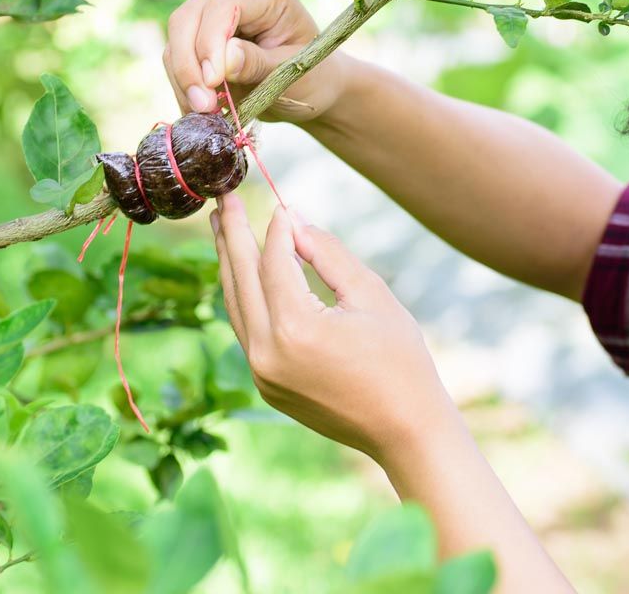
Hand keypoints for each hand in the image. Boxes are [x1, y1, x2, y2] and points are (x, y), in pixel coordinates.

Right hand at [163, 0, 351, 122]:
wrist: (309, 86)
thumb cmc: (310, 77)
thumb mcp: (292, 73)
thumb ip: (258, 63)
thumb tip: (223, 58)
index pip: (224, 5)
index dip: (210, 42)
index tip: (212, 81)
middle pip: (188, 18)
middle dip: (189, 65)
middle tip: (202, 105)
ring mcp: (211, 9)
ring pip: (177, 39)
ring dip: (183, 79)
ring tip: (203, 113)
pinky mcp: (198, 33)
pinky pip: (176, 56)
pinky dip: (182, 85)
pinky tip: (198, 110)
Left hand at [209, 193, 457, 462]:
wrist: (406, 431)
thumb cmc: (400, 360)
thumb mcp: (371, 296)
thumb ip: (328, 254)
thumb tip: (292, 220)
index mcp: (295, 328)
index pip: (274, 261)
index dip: (277, 228)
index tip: (282, 202)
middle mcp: (266, 353)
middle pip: (239, 278)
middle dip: (230, 234)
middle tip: (222, 198)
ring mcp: (261, 373)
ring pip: (234, 305)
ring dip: (229, 263)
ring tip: (222, 228)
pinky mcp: (266, 385)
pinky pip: (245, 329)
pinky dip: (243, 296)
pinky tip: (244, 273)